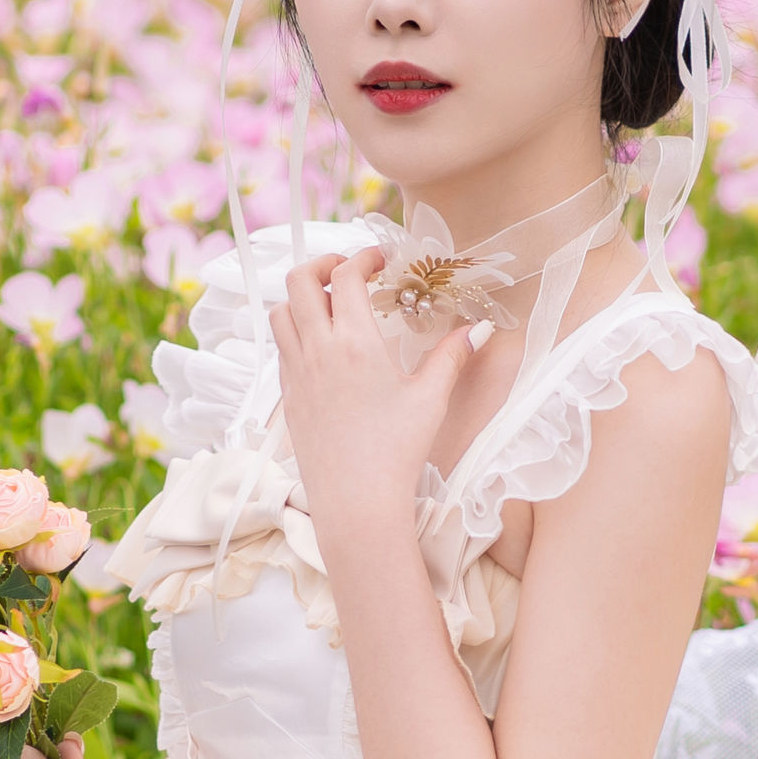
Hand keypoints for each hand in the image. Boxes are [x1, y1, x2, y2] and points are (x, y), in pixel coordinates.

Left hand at [274, 247, 476, 523]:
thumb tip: (476, 329)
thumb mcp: (430, 399)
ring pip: (280, 313)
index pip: (345, 276)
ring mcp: (296, 374)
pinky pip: (281, 348)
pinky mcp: (288, 397)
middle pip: (298, 281)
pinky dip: (295, 332)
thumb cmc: (395, 452)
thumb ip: (451, 356)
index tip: (380, 259)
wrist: (356, 501)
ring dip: (301, 298)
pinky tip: (322, 347)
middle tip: (347, 270)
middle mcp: (317, 351)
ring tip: (329, 304)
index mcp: (355, 342)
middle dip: (321, 264)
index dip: (362, 257)